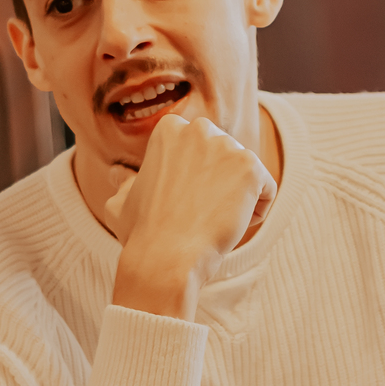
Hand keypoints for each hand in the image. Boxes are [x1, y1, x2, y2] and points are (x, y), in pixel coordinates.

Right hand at [107, 115, 275, 320]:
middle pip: (226, 161)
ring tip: (210, 220)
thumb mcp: (122, 202)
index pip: (202, 154)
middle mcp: (199, 128)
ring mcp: (227, 145)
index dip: (193, 186)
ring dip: (235, 202)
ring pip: (246, 178)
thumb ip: (125, 183)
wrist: (166, 257)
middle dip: (217, 188)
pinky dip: (255, 213)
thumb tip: (117, 175)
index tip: (180, 204)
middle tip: (196, 213)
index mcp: (170, 129)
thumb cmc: (143, 234)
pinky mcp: (251, 166)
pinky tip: (229, 223)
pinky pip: (267, 191)